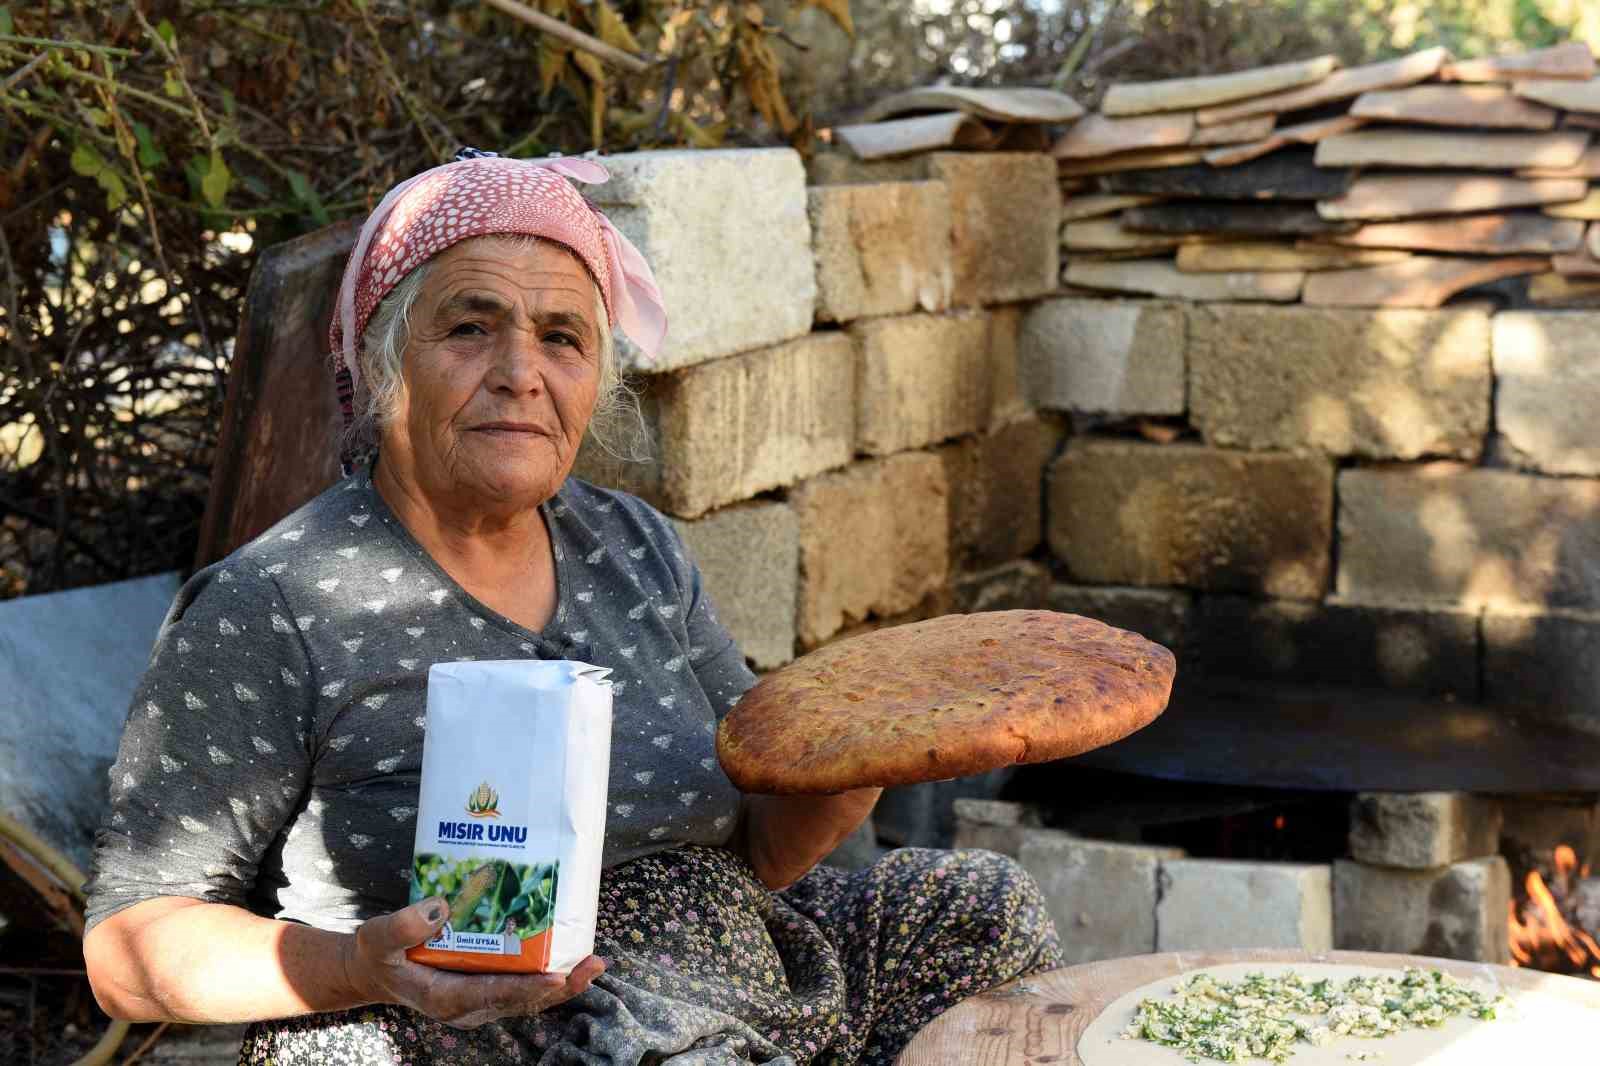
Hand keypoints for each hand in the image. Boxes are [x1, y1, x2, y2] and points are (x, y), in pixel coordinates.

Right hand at [342, 897, 603, 1028]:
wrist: (373, 970)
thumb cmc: (377, 954)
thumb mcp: (378, 938)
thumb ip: (402, 926)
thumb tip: (440, 907)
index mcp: (445, 997)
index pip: (494, 994)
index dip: (528, 987)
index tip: (559, 977)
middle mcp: (469, 1004)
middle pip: (522, 1000)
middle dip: (561, 986)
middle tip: (593, 965)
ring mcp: (479, 999)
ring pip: (528, 996)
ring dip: (563, 983)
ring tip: (593, 963)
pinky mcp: (484, 987)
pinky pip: (522, 986)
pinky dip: (548, 975)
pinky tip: (568, 954)